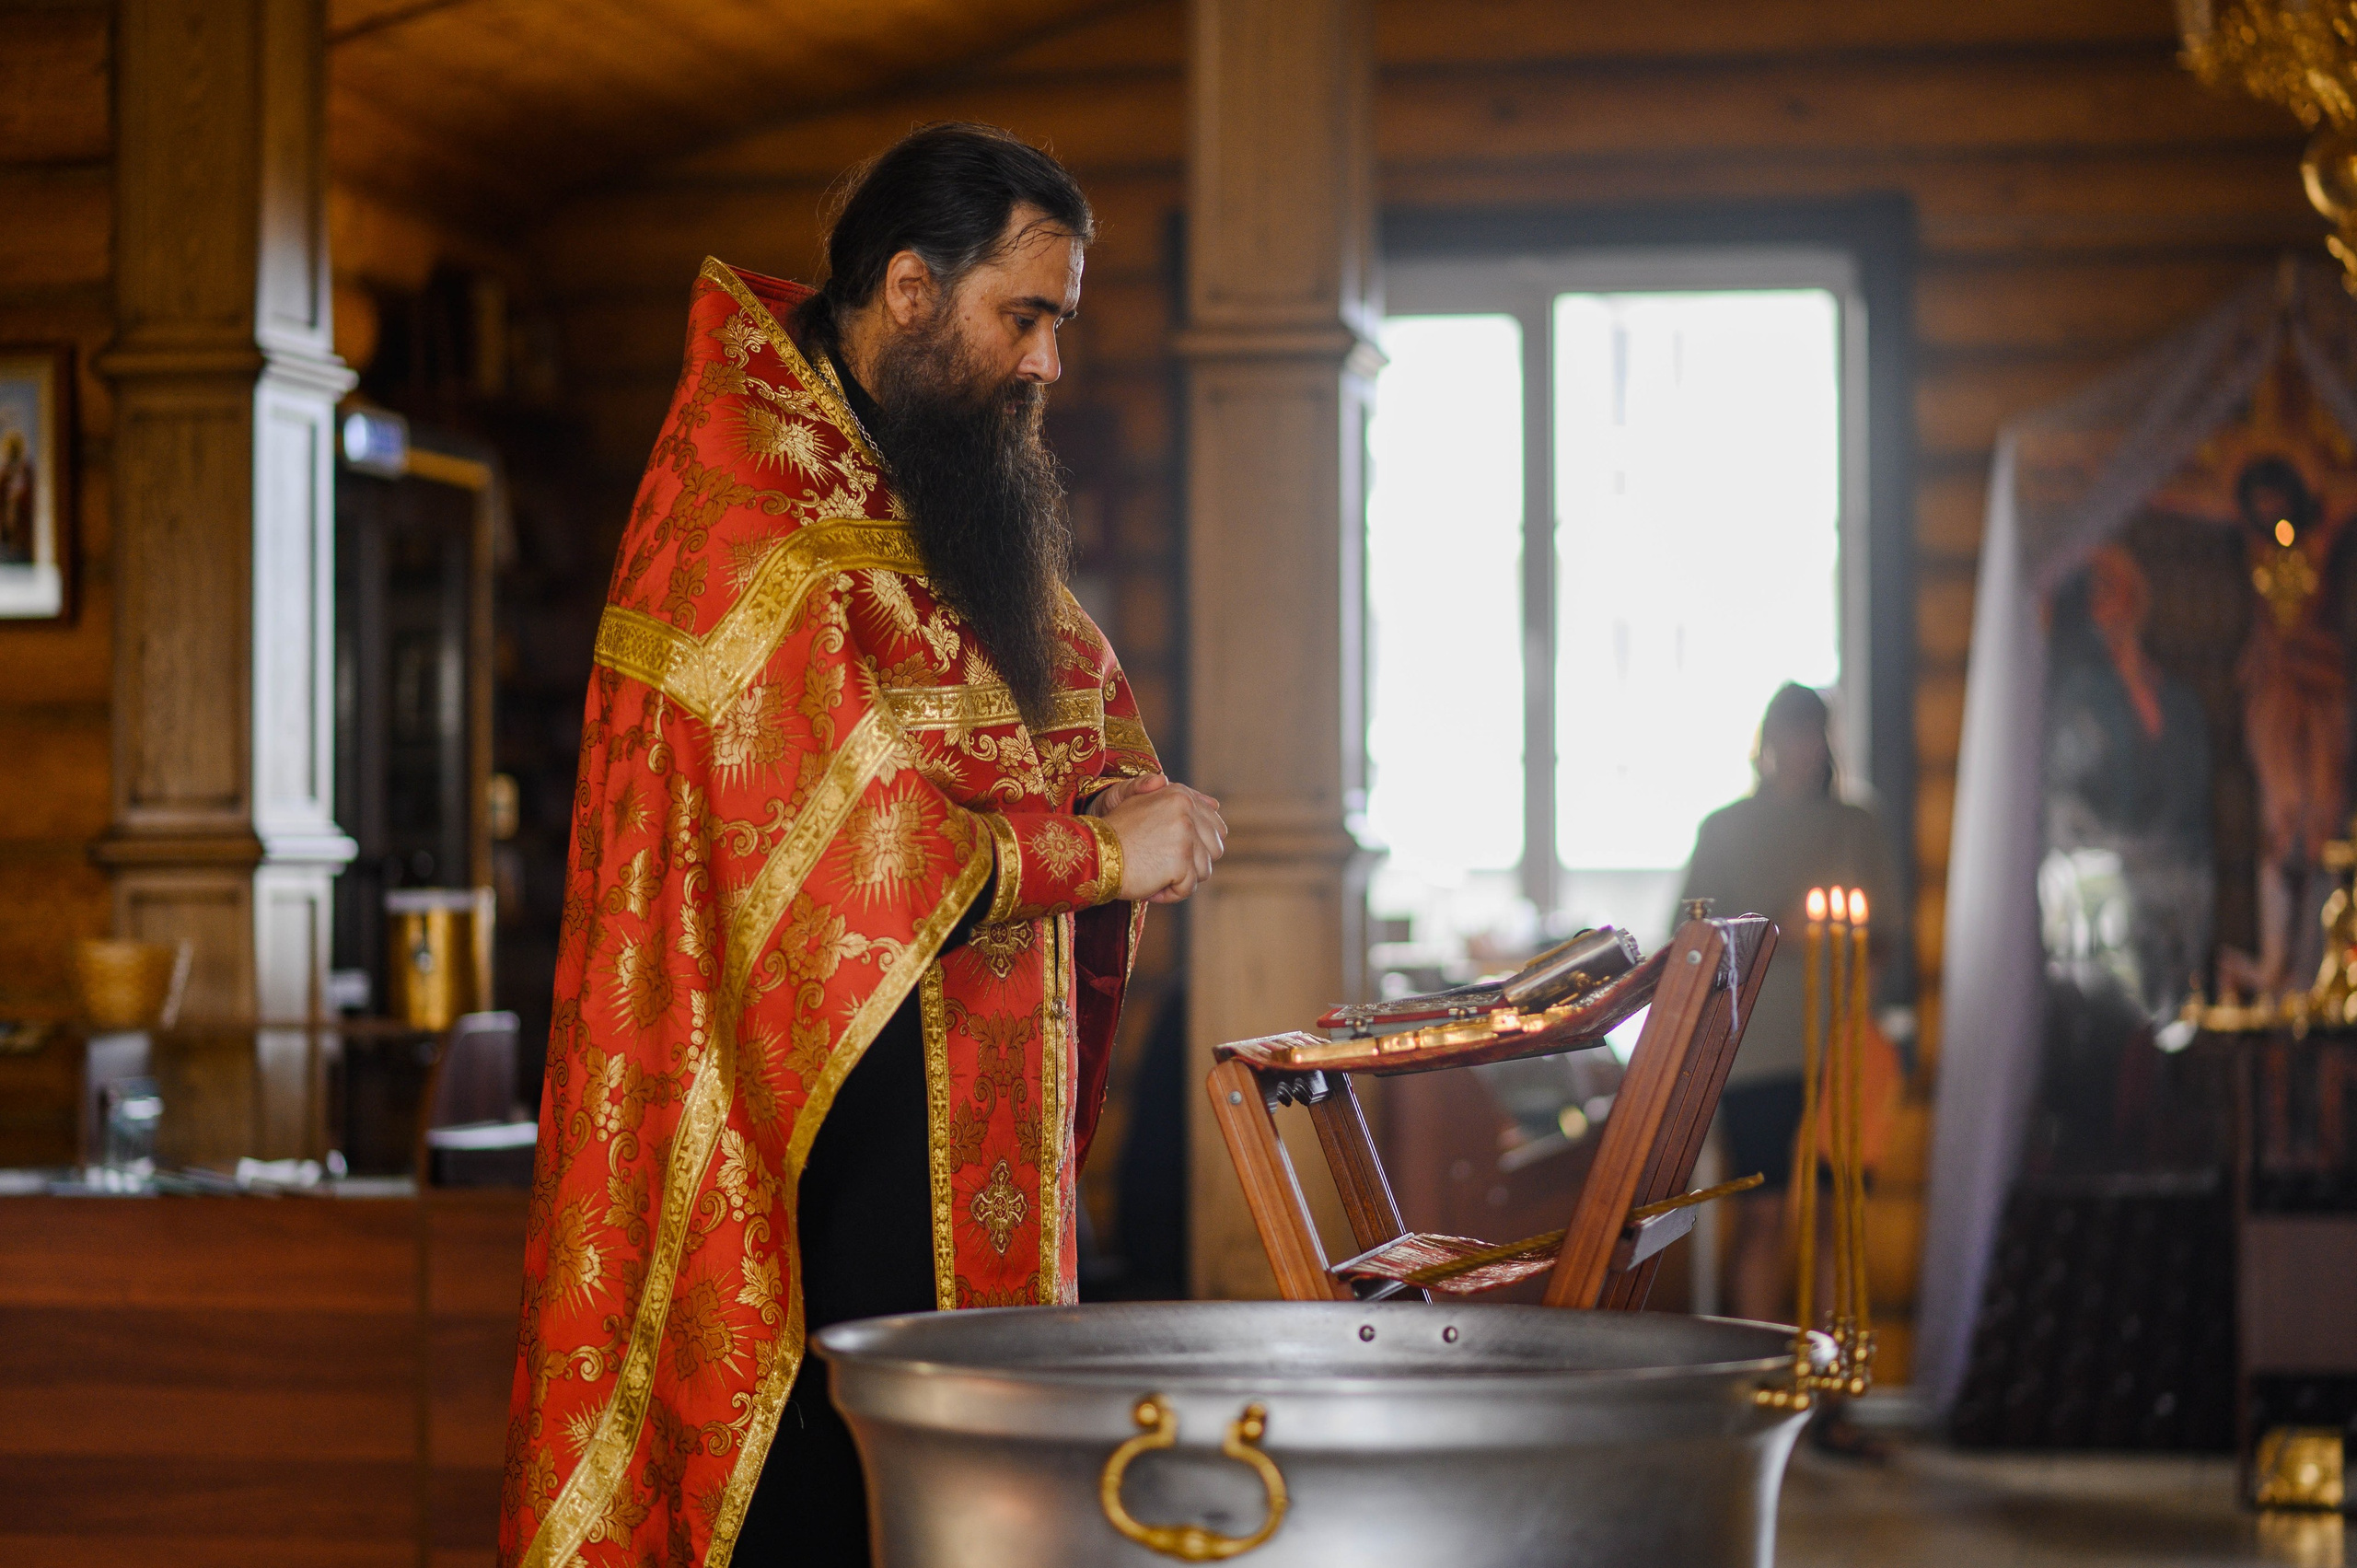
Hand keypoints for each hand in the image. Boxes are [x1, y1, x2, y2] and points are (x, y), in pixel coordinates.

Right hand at [1093, 772, 1226, 903]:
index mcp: (1180, 796)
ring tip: (1153, 873)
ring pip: (1204, 871)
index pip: (1215, 825)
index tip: (1176, 852)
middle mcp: (1187, 811)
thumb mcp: (1145, 804)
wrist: (1091, 853)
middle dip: (1192, 863)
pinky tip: (1149, 887)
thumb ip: (1179, 801)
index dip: (1199, 845)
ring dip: (1180, 879)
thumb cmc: (1115, 833)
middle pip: (1214, 849)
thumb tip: (1215, 805)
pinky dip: (1169, 894)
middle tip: (1162, 864)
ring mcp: (1185, 836)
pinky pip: (1187, 888)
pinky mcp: (1180, 862)